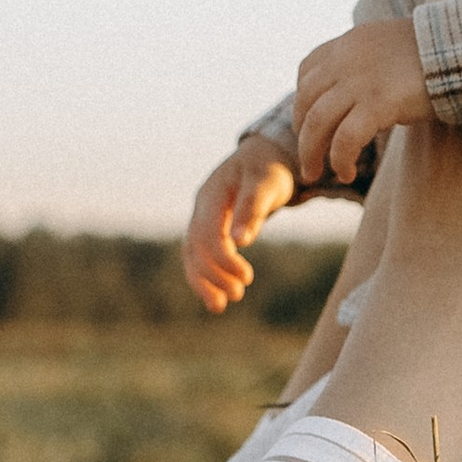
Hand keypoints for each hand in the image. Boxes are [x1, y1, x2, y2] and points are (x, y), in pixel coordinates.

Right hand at [182, 137, 295, 311]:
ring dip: (204, 281)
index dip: (223, 260)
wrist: (264, 157)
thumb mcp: (266, 185)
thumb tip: (240, 242)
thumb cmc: (269, 169)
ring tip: (222, 304)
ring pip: (192, 254)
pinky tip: (218, 295)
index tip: (246, 278)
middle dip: (213, 275)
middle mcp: (200, 208)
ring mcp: (201, 217)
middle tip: (238, 294)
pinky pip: (199, 255)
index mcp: (211, 195)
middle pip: (195, 248)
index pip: (207, 235)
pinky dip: (205, 276)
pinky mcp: (209, 227)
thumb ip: (252, 210)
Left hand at [293, 18, 427, 190]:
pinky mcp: (379, 102)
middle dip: (301, 135)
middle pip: (306, 100)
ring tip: (317, 174)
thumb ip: (368, 64)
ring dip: (311, 153)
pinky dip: (340, 159)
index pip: (308, 70)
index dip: (302, 101)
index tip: (308, 125)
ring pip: (317, 122)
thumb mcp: (391, 48)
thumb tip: (359, 100)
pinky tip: (346, 172)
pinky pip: (345, 138)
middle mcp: (347, 58)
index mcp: (349, 42)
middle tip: (308, 161)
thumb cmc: (437, 54)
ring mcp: (360, 80)